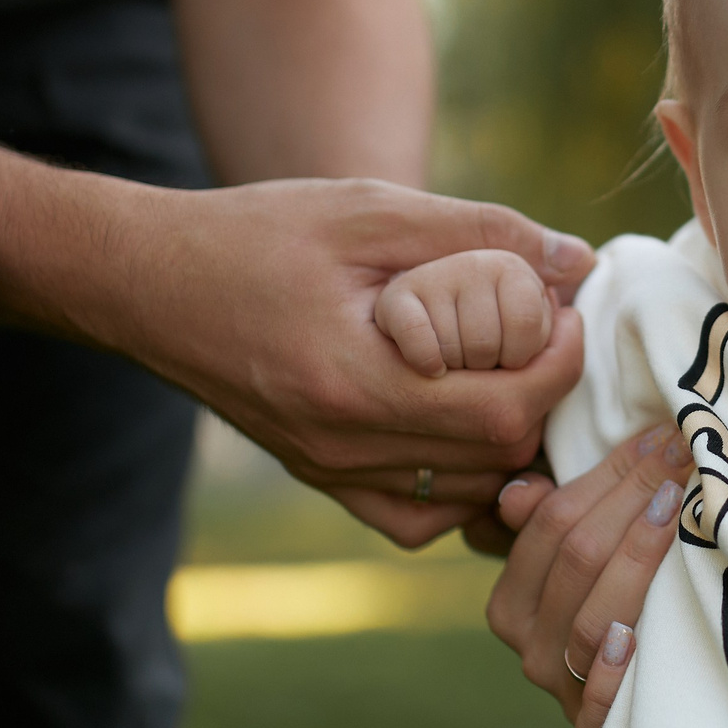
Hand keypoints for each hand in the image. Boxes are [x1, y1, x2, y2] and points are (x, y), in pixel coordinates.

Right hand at [0, 154, 595, 545]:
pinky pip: (419, 516)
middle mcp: (343, 447)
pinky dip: (461, 480)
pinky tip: (462, 423)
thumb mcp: (370, 211)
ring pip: (467, 496)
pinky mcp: (322, 479)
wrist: (150, 284)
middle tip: (550, 339)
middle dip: (545, 400)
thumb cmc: (258, 234)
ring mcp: (330, 473)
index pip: (502, 410)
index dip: (558, 366)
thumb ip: (479, 233)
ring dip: (510, 441)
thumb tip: (578, 262)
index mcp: (354, 380)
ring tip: (513, 372)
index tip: (568, 314)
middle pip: (494, 459)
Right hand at [483, 426, 692, 727]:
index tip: (661, 436)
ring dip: (639, 557)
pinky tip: (636, 636)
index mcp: (512, 601)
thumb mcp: (578, 574)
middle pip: (577, 558)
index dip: (608, 474)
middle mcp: (526, 645)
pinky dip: (616, 667)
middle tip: (684, 453)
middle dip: (633, 497)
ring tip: (680, 507)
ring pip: (595, 615)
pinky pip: (602, 699)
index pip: (552, 522)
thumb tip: (521, 490)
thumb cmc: (614, 624)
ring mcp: (561, 689)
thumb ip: (550, 525)